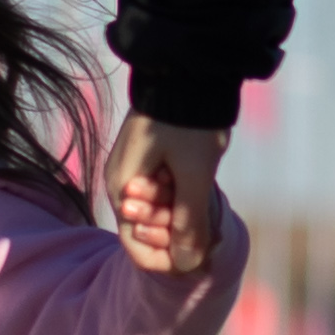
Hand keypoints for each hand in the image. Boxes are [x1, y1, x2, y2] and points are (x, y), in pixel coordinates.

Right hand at [104, 115, 232, 277]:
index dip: (167, 260)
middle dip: (180, 235)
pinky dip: (184, 198)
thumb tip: (189, 265)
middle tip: (211, 222)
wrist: (190, 69)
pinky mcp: (152, 160)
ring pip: (160, 213)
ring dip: (185, 216)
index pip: (136, 246)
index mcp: (123, 188)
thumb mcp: (194, 175)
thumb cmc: (189, 122)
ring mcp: (136, 170)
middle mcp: (123, 183)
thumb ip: (189, 222)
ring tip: (210, 201)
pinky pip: (165, 193)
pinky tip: (204, 188)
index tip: (199, 256)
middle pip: (148, 231)